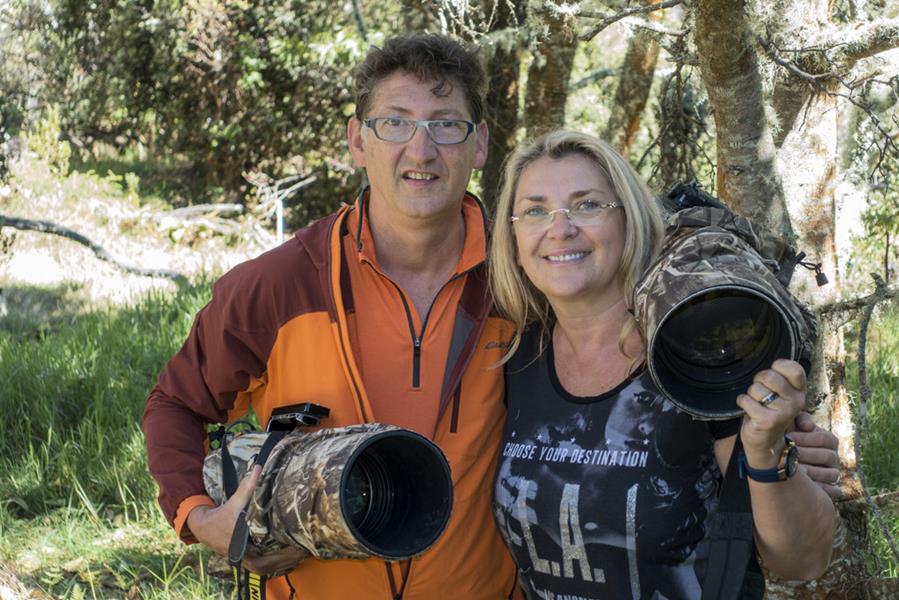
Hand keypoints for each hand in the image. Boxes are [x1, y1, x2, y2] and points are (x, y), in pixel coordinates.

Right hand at [187, 465, 306, 573]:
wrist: (205, 527)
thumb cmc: (221, 515)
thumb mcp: (234, 501)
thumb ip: (246, 487)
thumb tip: (258, 469)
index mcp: (239, 545)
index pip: (261, 557)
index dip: (279, 555)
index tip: (296, 547)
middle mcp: (241, 555)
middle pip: (266, 566)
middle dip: (285, 561)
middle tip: (303, 552)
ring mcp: (243, 560)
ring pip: (264, 568)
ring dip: (281, 565)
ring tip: (300, 556)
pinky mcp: (245, 559)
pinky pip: (262, 567)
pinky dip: (275, 565)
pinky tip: (289, 559)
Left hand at [736, 359, 805, 468]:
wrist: (767, 443)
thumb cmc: (770, 412)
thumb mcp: (781, 395)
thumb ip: (781, 379)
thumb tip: (775, 363)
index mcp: (800, 392)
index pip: (794, 369)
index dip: (778, 366)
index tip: (773, 374)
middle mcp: (796, 401)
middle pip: (769, 376)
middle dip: (758, 381)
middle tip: (760, 394)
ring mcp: (783, 412)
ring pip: (755, 389)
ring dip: (750, 395)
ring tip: (756, 405)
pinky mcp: (767, 420)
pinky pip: (746, 400)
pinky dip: (742, 403)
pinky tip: (749, 411)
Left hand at [789, 412, 841, 497]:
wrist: (782, 465)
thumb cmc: (788, 441)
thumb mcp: (792, 427)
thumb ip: (800, 420)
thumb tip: (808, 425)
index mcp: (828, 440)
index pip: (824, 438)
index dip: (806, 438)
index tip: (787, 438)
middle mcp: (834, 457)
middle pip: (828, 456)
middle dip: (806, 455)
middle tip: (788, 455)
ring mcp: (834, 473)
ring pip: (832, 474)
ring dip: (812, 473)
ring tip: (795, 471)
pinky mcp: (831, 489)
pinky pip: (833, 491)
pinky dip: (822, 489)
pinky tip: (809, 488)